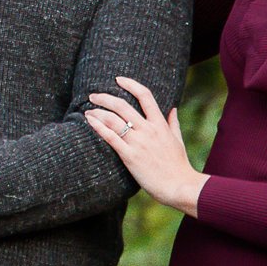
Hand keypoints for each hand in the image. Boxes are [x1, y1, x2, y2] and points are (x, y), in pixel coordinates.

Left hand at [82, 75, 204, 215]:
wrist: (179, 186)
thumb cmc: (178, 165)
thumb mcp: (178, 140)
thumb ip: (173, 123)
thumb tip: (172, 108)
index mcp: (160, 124)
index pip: (145, 96)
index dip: (130, 84)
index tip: (118, 79)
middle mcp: (148, 130)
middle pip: (122, 105)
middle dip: (105, 97)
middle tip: (93, 95)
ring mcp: (138, 142)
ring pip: (113, 120)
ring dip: (97, 112)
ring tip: (88, 111)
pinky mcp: (129, 156)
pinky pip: (110, 137)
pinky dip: (98, 127)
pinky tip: (90, 121)